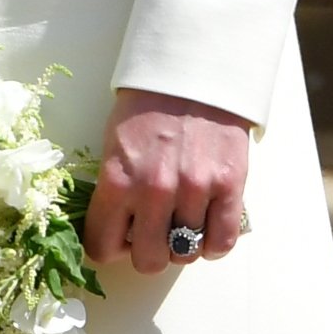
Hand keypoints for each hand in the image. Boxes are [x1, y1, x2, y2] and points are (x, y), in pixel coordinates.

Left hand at [83, 88, 251, 274]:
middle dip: (147, 252)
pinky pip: (221, 241)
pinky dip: (212, 244)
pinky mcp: (229, 185)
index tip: (119, 237)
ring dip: (180, 245)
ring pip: (184, 254)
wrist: (193, 72)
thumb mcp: (112, 146)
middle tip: (152, 232)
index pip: (103, 248)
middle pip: (148, 261)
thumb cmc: (147, 108)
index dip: (110, 247)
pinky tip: (205, 228)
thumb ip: (113, 191)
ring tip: (180, 223)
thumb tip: (116, 232)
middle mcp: (155, 191)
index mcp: (118, 181)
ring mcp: (195, 190)